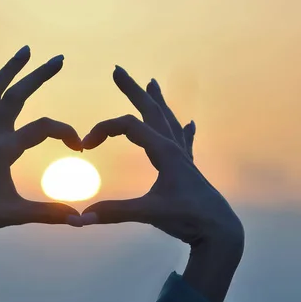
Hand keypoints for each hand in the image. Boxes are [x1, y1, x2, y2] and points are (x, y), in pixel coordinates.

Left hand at [0, 46, 83, 235]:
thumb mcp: (13, 215)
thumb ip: (47, 214)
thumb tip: (80, 220)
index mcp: (3, 150)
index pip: (42, 129)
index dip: (66, 134)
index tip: (79, 147)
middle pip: (16, 96)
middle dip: (38, 76)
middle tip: (59, 58)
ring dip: (8, 70)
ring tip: (25, 50)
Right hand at [81, 66, 243, 301]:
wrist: (220, 231)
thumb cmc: (188, 219)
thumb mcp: (148, 213)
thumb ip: (113, 213)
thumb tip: (79, 218)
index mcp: (164, 151)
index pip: (128, 126)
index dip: (102, 130)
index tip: (84, 146)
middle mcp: (174, 148)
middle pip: (151, 110)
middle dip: (132, 89)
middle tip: (118, 70)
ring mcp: (183, 157)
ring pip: (168, 120)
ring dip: (157, 101)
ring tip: (152, 83)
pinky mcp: (188, 169)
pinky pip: (184, 141)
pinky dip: (183, 130)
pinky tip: (190, 124)